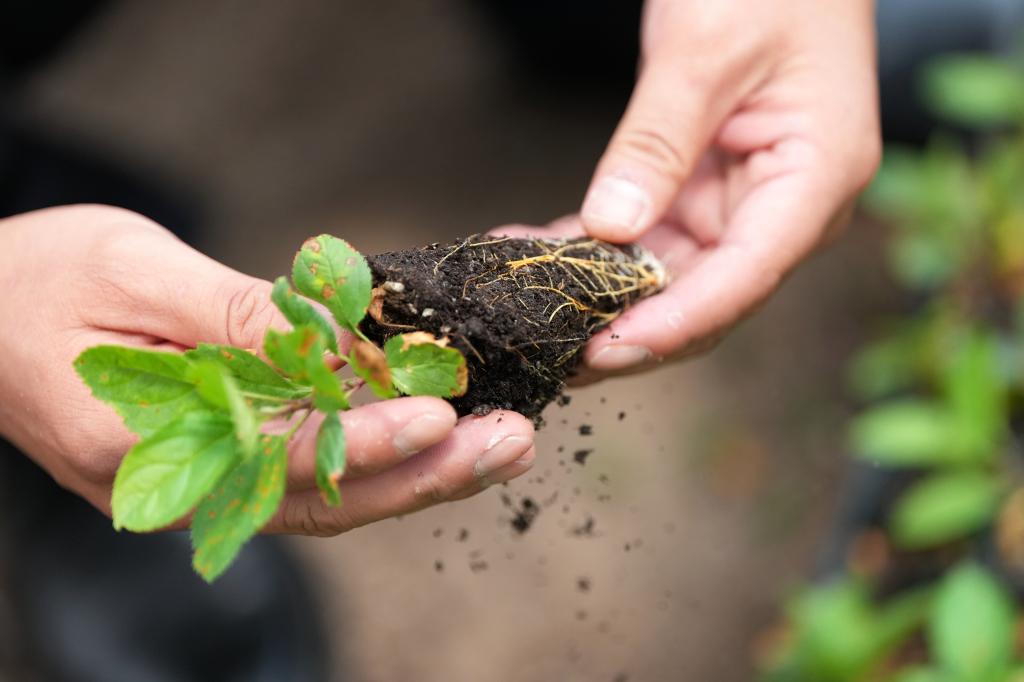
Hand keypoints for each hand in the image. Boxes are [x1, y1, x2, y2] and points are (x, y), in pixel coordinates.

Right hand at [0, 205, 534, 532]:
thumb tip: (336, 335)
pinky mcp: (228, 457)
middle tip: (513, 441)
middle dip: (426, 474)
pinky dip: (384, 451)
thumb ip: (236, 316)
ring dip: (422, 471)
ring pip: (332, 493)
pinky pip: (315, 466)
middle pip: (326, 498)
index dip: (364, 439)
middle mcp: (185, 483)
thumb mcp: (135, 272)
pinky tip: (447, 429)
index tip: (439, 412)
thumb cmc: (39, 280)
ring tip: (505, 440)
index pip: (277, 457)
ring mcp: (208, 479)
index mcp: (145, 445)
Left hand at [532, 0, 879, 375]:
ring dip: (597, 297)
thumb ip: (658, 141)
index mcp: (816, 177)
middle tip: (551, 354)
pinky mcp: (701, 194)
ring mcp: (741, 204)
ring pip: (667, 278)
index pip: (746, 274)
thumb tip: (612, 227)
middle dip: (628, 329)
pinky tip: (528, 254)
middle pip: (706, 295)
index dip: (676, 322)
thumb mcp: (705, 51)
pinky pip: (644, 239)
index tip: (609, 350)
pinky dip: (588, 250)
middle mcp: (784, 207)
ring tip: (523, 312)